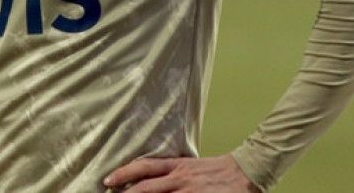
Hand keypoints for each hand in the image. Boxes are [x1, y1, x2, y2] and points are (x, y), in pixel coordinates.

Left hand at [102, 154, 259, 191]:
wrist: (245, 172)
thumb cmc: (215, 170)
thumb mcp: (189, 166)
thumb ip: (169, 173)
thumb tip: (147, 179)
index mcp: (177, 166)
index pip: (144, 167)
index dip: (124, 173)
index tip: (108, 180)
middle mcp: (180, 179)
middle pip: (146, 187)